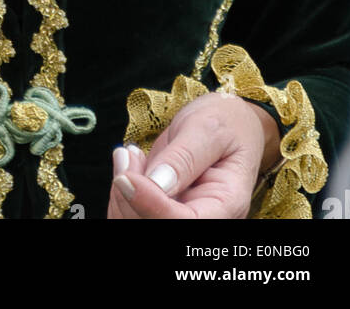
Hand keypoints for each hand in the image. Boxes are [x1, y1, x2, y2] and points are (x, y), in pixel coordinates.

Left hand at [106, 92, 279, 218]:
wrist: (227, 124)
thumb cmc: (225, 123)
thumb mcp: (209, 129)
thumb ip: (184, 157)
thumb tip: (156, 183)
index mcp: (226, 203)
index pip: (187, 222)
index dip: (151, 206)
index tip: (125, 178)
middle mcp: (205, 219)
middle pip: (157, 227)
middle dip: (130, 199)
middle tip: (125, 156)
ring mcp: (182, 216)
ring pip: (138, 224)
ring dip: (122, 195)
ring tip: (128, 156)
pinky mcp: (163, 210)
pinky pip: (132, 215)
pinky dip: (121, 194)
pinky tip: (130, 164)